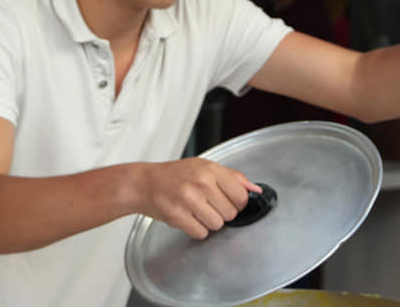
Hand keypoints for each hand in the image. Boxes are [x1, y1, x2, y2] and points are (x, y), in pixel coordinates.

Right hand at [137, 157, 261, 238]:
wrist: (144, 183)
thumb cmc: (174, 175)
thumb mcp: (205, 167)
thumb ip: (233, 178)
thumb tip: (256, 190)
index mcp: (210, 170)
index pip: (241, 196)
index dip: (238, 204)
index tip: (229, 202)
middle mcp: (201, 183)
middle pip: (230, 213)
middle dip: (222, 213)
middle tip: (208, 205)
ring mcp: (188, 200)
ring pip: (217, 225)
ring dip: (209, 223)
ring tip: (197, 211)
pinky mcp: (177, 216)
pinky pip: (201, 233)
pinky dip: (196, 229)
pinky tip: (188, 218)